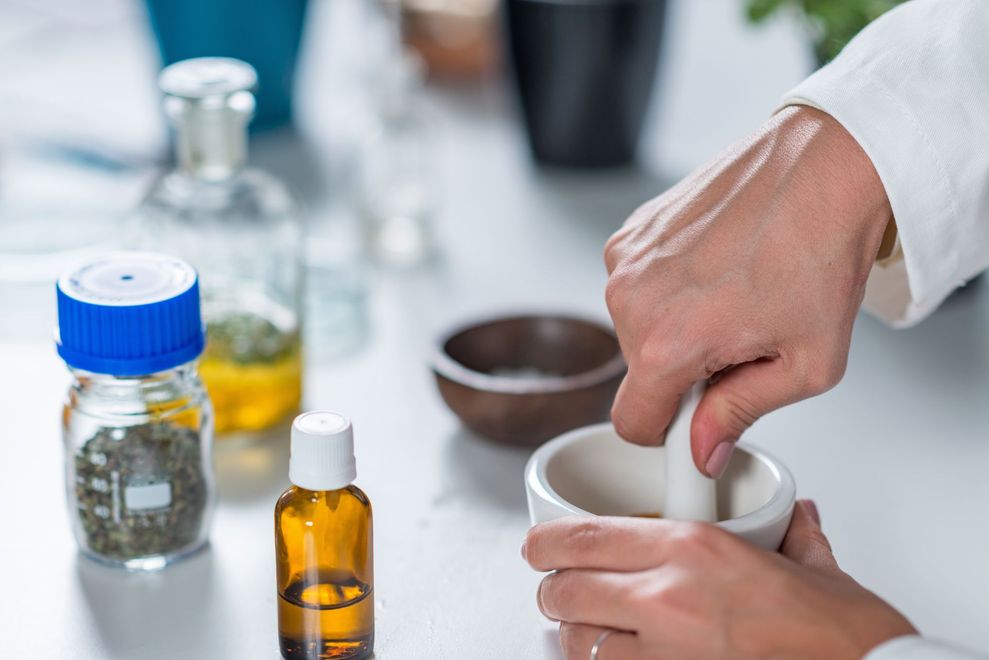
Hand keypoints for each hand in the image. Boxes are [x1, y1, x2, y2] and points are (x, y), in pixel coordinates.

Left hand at [524, 501, 915, 659]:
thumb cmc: (840, 634)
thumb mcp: (814, 565)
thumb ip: (791, 533)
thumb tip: (794, 513)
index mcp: (692, 549)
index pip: (583, 536)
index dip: (544, 542)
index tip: (537, 545)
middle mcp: (668, 597)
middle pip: (563, 589)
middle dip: (553, 590)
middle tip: (560, 588)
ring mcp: (665, 653)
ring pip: (576, 642)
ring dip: (573, 635)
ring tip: (586, 630)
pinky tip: (614, 659)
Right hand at [604, 106, 892, 475]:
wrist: (825, 165)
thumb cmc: (823, 252)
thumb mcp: (808, 363)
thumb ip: (741, 413)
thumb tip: (702, 449)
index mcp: (667, 342)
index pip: (632, 424)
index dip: (669, 431)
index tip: (699, 417)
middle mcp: (630, 299)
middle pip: (640, 373)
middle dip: (683, 370)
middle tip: (740, 339)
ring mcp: (625, 259)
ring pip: (637, 327)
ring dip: (676, 325)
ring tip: (732, 293)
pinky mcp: (631, 232)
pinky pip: (638, 286)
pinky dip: (670, 287)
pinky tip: (716, 265)